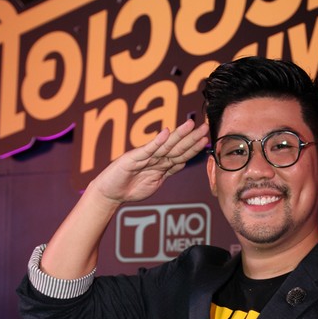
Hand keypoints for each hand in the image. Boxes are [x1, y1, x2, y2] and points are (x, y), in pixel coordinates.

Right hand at [93, 119, 209, 204]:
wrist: (110, 192)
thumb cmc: (130, 188)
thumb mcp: (155, 181)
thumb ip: (168, 171)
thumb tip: (183, 162)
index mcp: (161, 163)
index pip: (181, 154)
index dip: (194, 148)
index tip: (207, 140)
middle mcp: (154, 157)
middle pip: (177, 146)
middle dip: (192, 138)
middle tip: (205, 127)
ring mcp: (144, 156)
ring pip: (165, 145)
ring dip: (178, 135)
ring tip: (190, 125)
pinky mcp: (132, 158)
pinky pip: (147, 150)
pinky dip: (157, 142)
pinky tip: (166, 133)